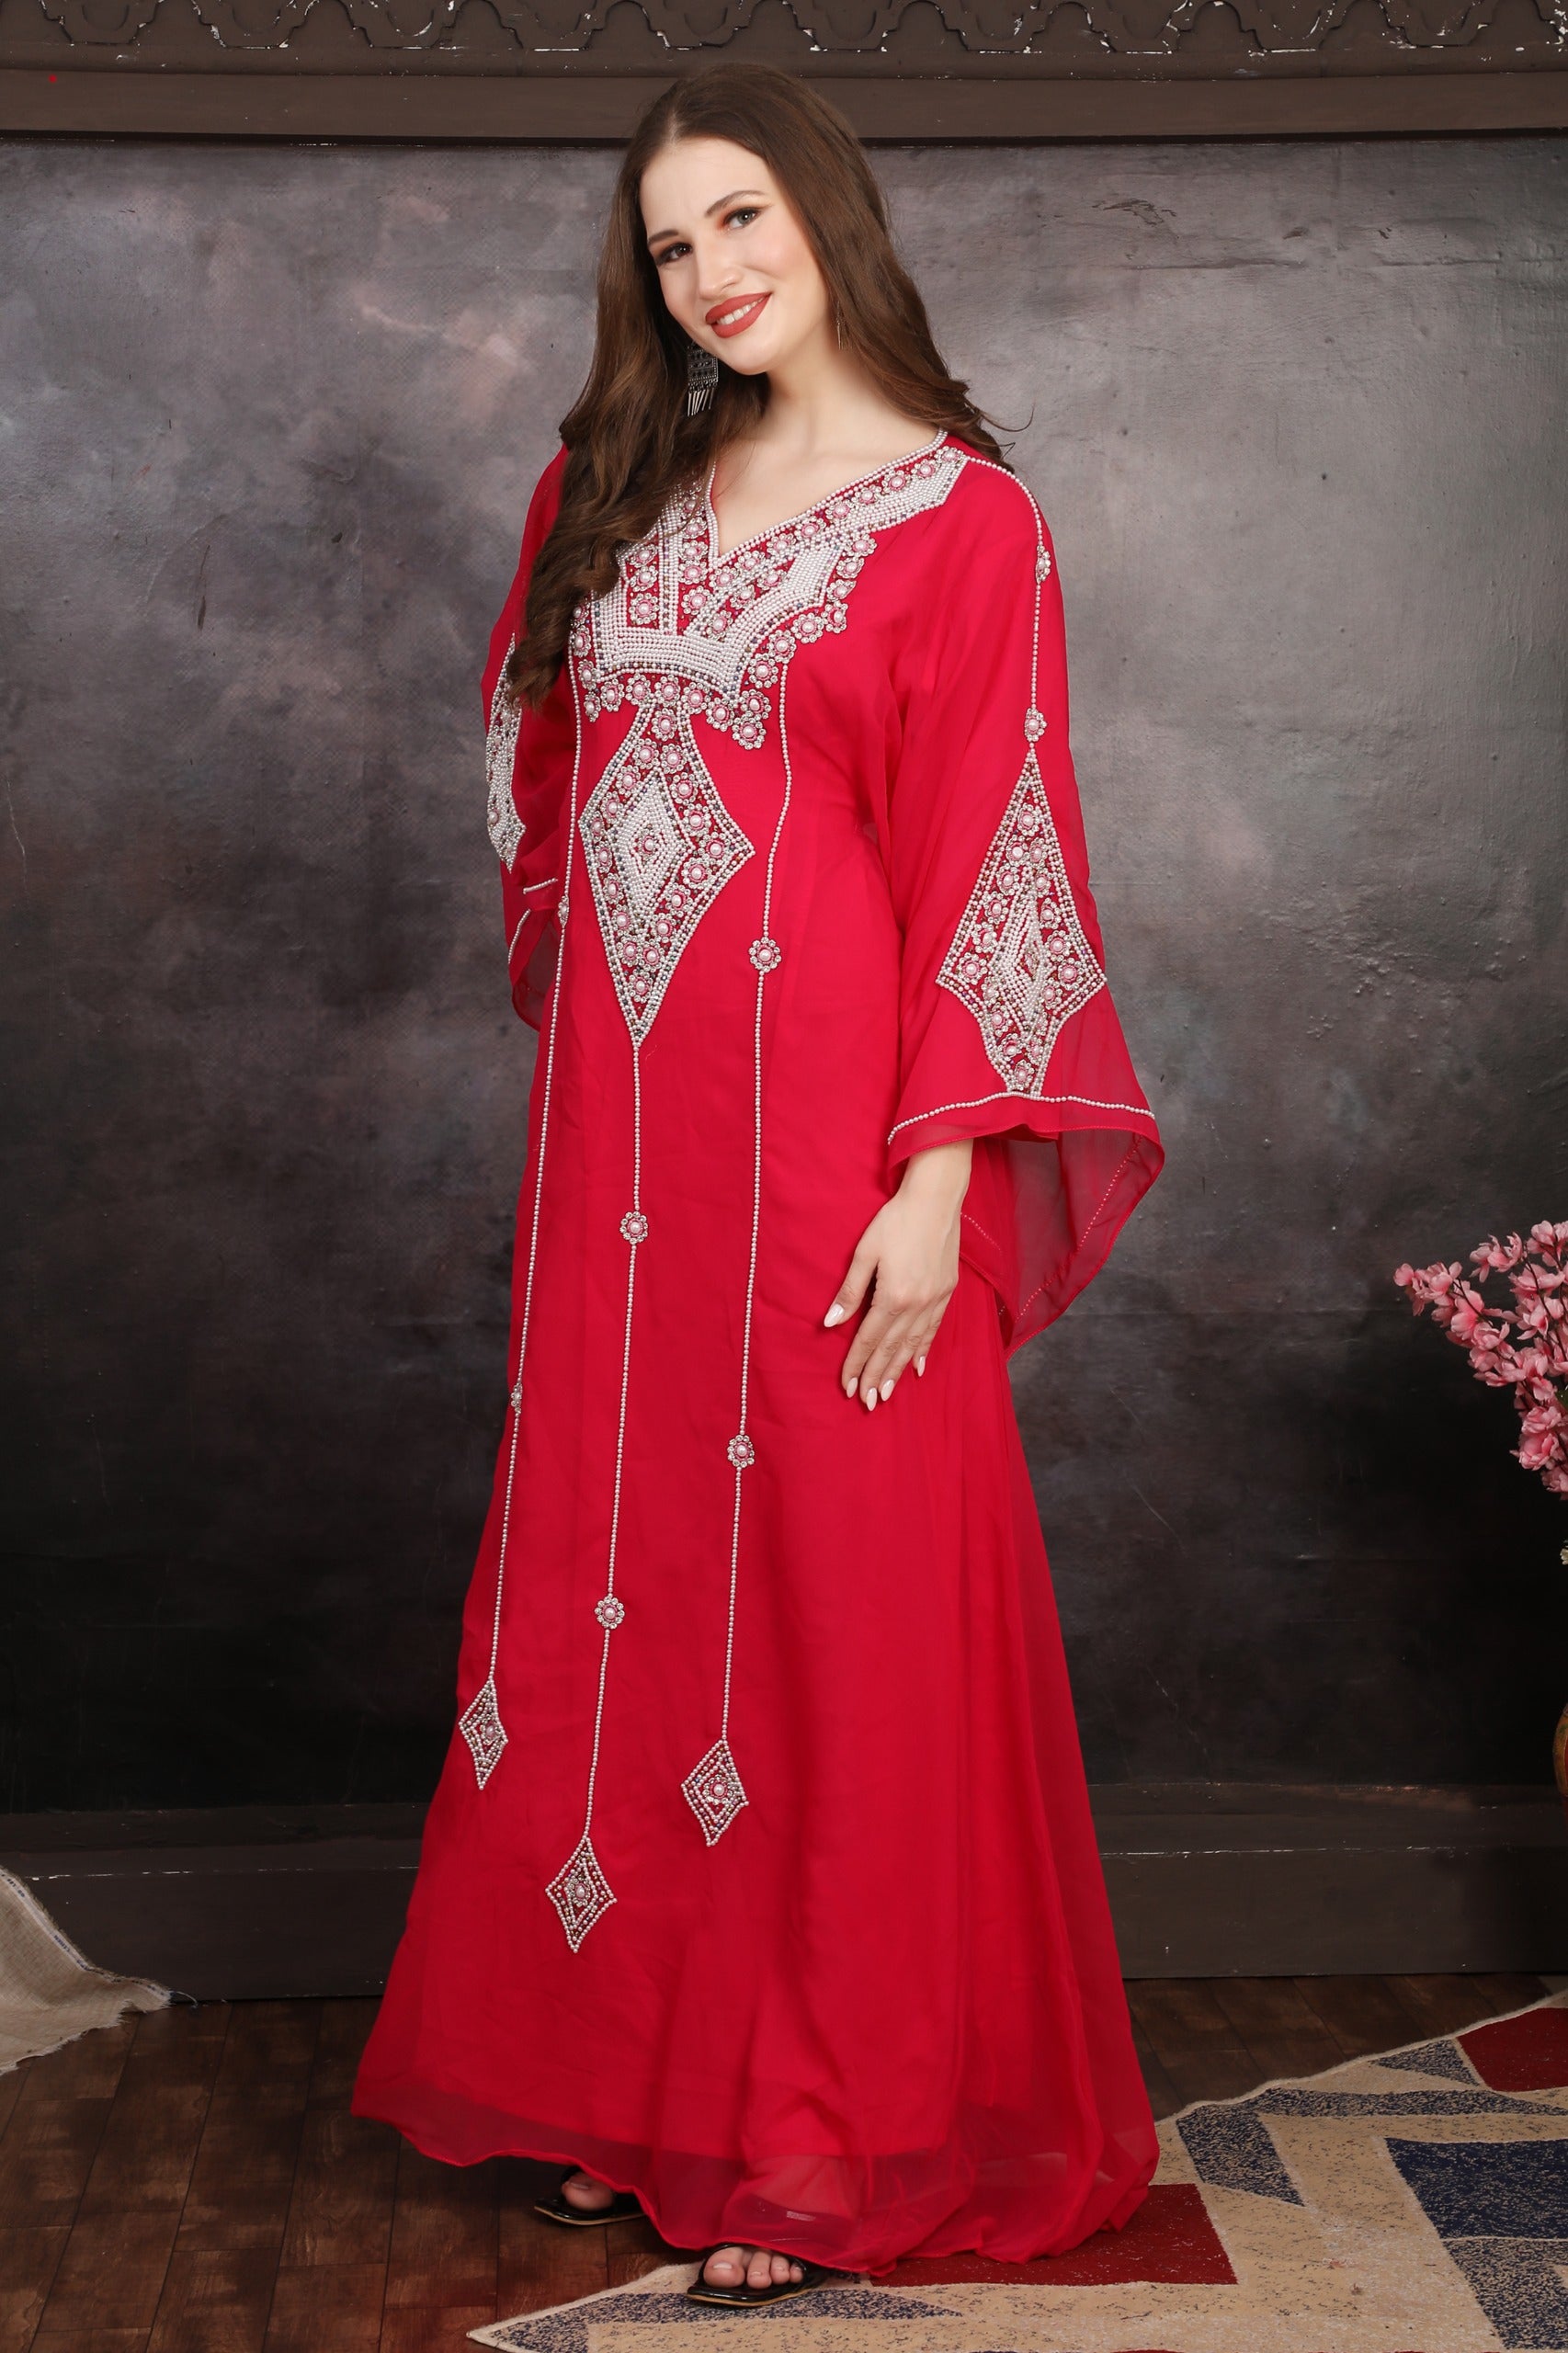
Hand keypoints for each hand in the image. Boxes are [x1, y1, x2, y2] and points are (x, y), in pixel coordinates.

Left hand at [824, 1140, 972, 1407]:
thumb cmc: (895, 1220)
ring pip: (913, 1345)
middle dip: (877, 1376)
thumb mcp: (864, 1252)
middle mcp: (916, 1304)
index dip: (857, 1364)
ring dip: (898, 1371)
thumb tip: (831, 1322)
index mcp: (892, 1296)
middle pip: (892, 1349)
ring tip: (887, 1393)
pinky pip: (933, 1330)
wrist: (936, 1199)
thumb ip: (849, 1291)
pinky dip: (922, 1351)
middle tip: (868, 1402)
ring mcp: (935, 1300)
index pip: (869, 1339)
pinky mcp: (947, 1292)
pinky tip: (916, 1367)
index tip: (848, 1387)